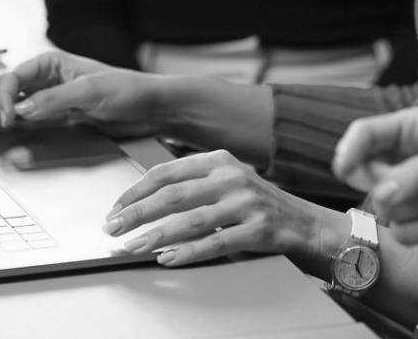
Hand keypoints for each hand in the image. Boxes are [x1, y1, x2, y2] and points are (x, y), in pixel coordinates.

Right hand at [0, 50, 165, 137]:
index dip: (2, 97)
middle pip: (4, 89)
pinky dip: (3, 125)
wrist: (152, 108)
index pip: (14, 78)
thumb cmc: (129, 89)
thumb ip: (55, 100)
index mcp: (53, 64)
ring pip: (9, 105)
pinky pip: (23, 120)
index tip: (5, 118)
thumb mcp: (92, 91)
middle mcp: (47, 80)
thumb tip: (23, 109)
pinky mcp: (56, 118)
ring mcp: (49, 100)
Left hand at [102, 149, 347, 270]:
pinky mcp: (258, 229)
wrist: (305, 222)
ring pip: (191, 220)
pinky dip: (188, 252)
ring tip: (133, 246)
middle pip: (174, 194)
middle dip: (137, 213)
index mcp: (220, 160)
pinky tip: (168, 257)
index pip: (168, 171)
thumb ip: (192, 185)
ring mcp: (247, 203)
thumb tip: (142, 202)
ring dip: (156, 235)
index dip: (137, 190)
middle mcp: (232, 177)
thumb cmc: (257, 205)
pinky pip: (216, 242)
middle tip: (113, 228)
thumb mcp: (226, 182)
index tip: (116, 207)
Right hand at [332, 107, 417, 245]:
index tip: (346, 170)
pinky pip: (402, 234)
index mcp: (413, 128)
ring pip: (383, 209)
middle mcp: (406, 160)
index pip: (364, 134)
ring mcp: (414, 193)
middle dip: (394, 187)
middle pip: (366, 177)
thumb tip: (381, 195)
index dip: (349, 151)